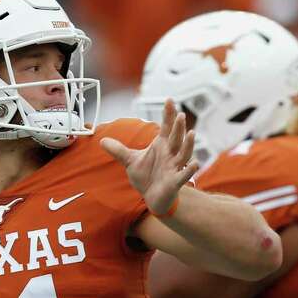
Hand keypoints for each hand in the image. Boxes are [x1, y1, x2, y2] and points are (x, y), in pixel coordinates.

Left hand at [101, 99, 197, 214]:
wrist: (151, 198)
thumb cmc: (146, 177)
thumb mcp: (129, 161)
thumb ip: (118, 150)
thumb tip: (102, 140)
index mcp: (161, 146)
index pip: (166, 127)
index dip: (168, 114)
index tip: (169, 99)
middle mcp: (170, 154)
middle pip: (176, 138)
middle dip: (178, 127)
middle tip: (180, 115)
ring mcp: (174, 167)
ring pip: (183, 154)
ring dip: (188, 144)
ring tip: (192, 133)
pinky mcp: (175, 181)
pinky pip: (184, 175)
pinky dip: (190, 170)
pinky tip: (195, 164)